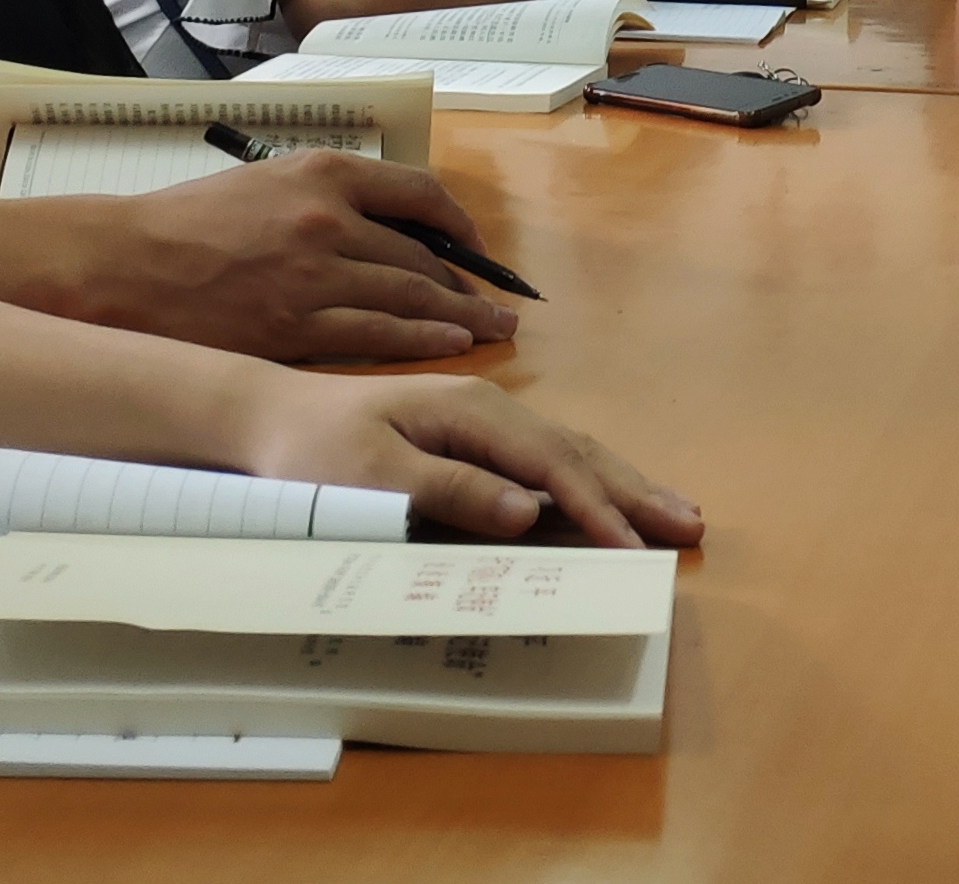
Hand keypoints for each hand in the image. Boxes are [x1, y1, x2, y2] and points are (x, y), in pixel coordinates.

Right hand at [98, 152, 517, 361]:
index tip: (473, 244)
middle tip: (498, 298)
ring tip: (492, 326)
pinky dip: (421, 340)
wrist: (128, 265)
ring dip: (459, 314)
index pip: (418, 193)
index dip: (457, 223)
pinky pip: (377, 335)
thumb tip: (390, 225)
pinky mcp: (297, 327)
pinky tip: (450, 346)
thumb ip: (329, 194)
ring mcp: (315, 276)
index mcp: (323, 174)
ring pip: (409, 296)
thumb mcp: (269, 180)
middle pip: (420, 253)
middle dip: (466, 280)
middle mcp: (329, 220)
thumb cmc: (192, 222)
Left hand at [240, 374, 704, 548]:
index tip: (634, 548)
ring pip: (567, 453)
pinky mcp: (471, 438)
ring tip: (671, 511)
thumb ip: (452, 491)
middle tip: (690, 524)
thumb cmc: (314, 453)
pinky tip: (605, 497)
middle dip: (633, 491)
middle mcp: (487, 409)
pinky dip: (585, 481)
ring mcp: (482, 421)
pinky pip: (544, 460)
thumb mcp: (375, 477)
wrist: (267, 418)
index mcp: (470, 413)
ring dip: (620, 484)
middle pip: (576, 451)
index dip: (596, 509)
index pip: (551, 464)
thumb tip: (528, 510)